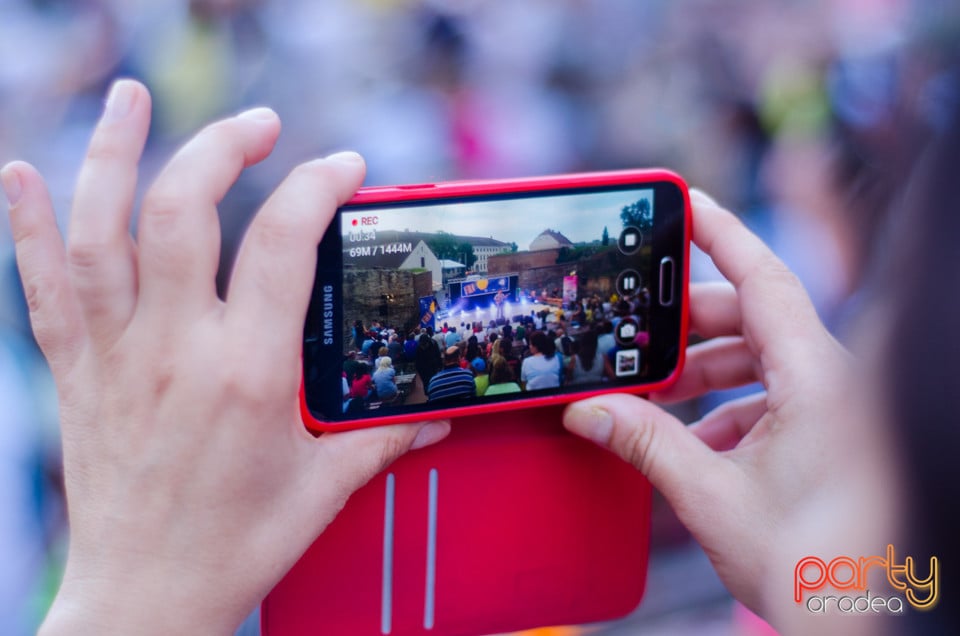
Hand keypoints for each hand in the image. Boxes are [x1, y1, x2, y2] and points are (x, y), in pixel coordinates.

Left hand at [3, 80, 449, 633]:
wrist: (144, 597)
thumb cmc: (234, 546)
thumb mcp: (324, 488)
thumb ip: (381, 437)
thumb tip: (433, 414)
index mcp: (247, 373)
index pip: (280, 247)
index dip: (316, 189)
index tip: (344, 169)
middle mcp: (174, 349)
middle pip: (182, 213)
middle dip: (222, 149)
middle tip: (261, 124)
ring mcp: (116, 355)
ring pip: (99, 232)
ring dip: (113, 153)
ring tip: (133, 96)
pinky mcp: (78, 371)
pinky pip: (42, 287)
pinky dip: (25, 226)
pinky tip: (19, 173)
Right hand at [563, 191, 871, 617]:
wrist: (868, 619)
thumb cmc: (819, 566)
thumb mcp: (714, 496)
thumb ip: (645, 444)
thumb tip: (590, 409)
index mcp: (817, 378)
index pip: (764, 278)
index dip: (721, 234)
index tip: (685, 204)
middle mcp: (832, 382)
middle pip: (754, 320)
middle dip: (691, 329)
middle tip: (641, 339)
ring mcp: (833, 409)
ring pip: (763, 362)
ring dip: (707, 376)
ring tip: (658, 400)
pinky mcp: (828, 436)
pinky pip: (774, 398)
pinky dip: (729, 410)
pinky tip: (696, 443)